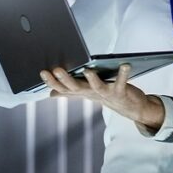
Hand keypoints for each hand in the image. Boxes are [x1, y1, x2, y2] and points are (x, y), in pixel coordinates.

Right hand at [40, 65, 165, 130]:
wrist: (130, 107)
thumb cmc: (106, 95)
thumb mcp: (86, 93)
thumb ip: (69, 91)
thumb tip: (51, 93)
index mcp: (82, 91)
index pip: (63, 87)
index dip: (52, 81)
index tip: (42, 72)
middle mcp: (92, 93)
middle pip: (76, 87)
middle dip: (66, 79)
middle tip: (57, 69)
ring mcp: (106, 93)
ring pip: (97, 87)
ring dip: (92, 79)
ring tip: (87, 70)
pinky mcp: (121, 91)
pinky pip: (122, 82)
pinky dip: (124, 74)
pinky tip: (125, 65)